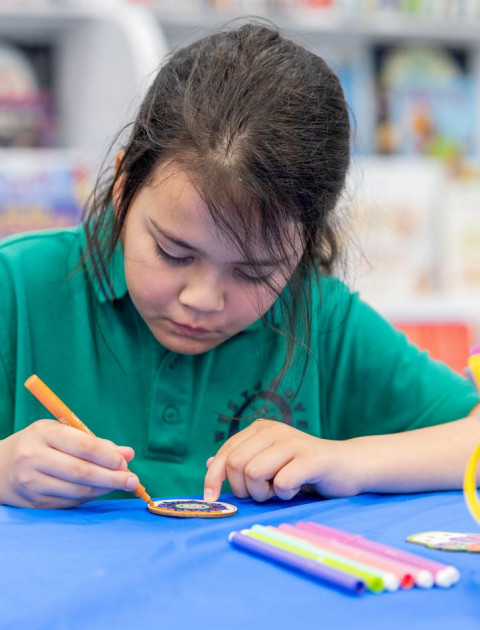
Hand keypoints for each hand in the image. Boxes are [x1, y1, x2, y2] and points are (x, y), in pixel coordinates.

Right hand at [0, 420, 138, 507]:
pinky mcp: (33, 502)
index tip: (126, 462)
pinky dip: (89, 497)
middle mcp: (34, 458)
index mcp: (44, 433)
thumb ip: (95, 443)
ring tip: (120, 484)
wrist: (0, 467)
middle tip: (132, 480)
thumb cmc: (40, 444)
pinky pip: (69, 502)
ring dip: (104, 489)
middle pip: (81, 472)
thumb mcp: (62, 433)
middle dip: (112, 477)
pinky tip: (100, 491)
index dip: (108, 457)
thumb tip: (128, 454)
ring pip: (77, 490)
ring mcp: (31, 483)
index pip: (83, 446)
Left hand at [204, 419, 362, 501]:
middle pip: (235, 464)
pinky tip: (297, 488)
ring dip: (264, 493)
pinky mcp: (311, 458)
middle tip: (264, 493)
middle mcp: (274, 430)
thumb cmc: (304, 469)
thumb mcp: (269, 463)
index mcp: (260, 429)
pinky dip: (285, 494)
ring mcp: (293, 442)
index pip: (225, 453)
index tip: (211, 500)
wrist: (348, 466)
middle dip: (244, 489)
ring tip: (280, 490)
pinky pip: (282, 483)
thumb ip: (242, 461)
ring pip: (253, 473)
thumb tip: (209, 463)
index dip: (213, 478)